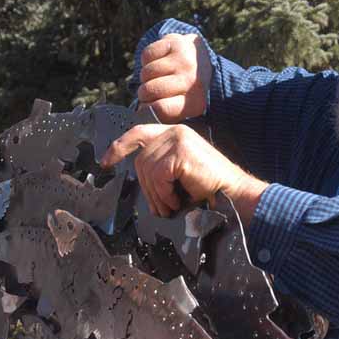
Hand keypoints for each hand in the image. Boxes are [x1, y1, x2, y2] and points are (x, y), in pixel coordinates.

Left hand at [100, 124, 267, 223]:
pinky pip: (158, 175)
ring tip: (171, 205)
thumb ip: (160, 166)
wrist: (232, 192)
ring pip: (147, 169)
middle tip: (159, 206)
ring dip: (157, 194)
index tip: (106, 161)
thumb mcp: (179, 173)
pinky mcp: (181, 151)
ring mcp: (178, 139)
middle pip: (140, 158)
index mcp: (174, 134)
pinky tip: (177, 200)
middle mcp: (175, 131)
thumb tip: (139, 179)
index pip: (138, 132)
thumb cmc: (209, 187)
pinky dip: (164, 193)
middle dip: (146, 187)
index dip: (119, 146)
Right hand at [138, 33, 211, 122]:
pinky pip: (146, 55)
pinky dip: (147, 60)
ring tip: (156, 77)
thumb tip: (140, 113)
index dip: (147, 109)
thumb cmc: (185, 90)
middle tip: (151, 92)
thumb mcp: (182, 107)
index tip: (146, 108)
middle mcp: (191, 79)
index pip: (161, 109)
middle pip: (149, 90)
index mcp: (195, 101)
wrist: (202, 60)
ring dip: (145, 77)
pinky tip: (158, 62)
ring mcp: (184, 59)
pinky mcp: (175, 42)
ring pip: (146, 73)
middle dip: (144, 93)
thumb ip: (163, 114)